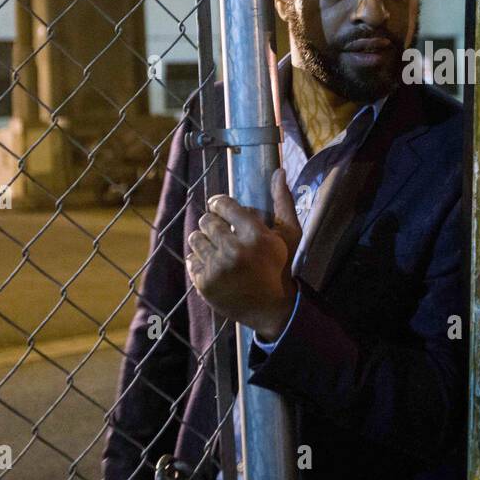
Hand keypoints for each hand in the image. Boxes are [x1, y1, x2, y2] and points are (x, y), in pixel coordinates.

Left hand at [186, 169, 300, 338]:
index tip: (221, 208)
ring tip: (218, 248)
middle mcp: (235, 250)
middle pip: (206, 220)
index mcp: (255, 235)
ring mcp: (217, 268)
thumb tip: (279, 171)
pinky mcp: (205, 284)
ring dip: (204, 240)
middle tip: (223, 232)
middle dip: (213, 223)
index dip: (219, 204)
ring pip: (195, 238)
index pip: (223, 204)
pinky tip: (215, 265)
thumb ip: (283, 201)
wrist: (272, 308)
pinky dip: (200, 260)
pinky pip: (191, 259)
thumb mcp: (288, 234)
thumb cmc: (281, 266)